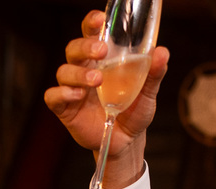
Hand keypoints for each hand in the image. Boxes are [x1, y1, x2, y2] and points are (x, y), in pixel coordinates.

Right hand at [43, 10, 168, 188]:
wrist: (127, 142)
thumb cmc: (134, 112)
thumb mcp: (148, 93)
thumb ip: (153, 74)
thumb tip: (162, 52)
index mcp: (101, 60)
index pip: (90, 34)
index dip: (91, 24)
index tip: (100, 19)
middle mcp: (84, 70)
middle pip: (73, 49)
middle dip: (84, 46)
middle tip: (101, 50)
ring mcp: (73, 89)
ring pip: (64, 71)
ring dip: (78, 73)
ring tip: (96, 79)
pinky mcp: (65, 109)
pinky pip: (53, 96)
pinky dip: (62, 93)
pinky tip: (78, 96)